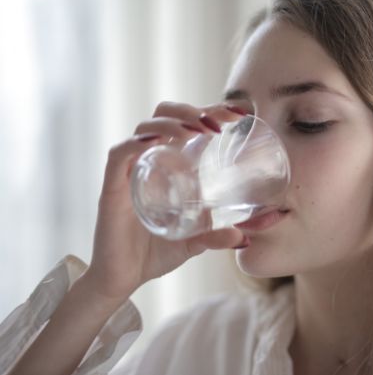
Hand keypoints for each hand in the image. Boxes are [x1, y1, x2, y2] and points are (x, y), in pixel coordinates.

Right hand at [83, 102, 246, 301]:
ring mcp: (129, 172)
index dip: (210, 111)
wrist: (123, 279)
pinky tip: (157, 141)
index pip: (187, 124)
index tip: (238, 113)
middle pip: (164, 115)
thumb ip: (216, 237)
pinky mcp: (112, 188)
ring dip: (172, 122)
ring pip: (145, 128)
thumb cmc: (155, 253)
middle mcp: (149, 161)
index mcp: (169, 165)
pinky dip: (136, 143)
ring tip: (196, 131)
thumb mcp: (194, 243)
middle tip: (217, 124)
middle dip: (190, 110)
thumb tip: (243, 237)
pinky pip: (119, 155)